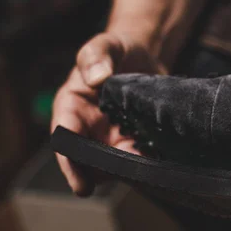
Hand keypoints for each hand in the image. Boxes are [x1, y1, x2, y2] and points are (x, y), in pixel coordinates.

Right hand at [51, 32, 165, 195]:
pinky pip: (141, 159)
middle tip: (129, 176)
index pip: (65, 140)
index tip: (82, 186)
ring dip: (132, 170)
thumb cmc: (118, 49)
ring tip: (151, 169)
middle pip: (91, 162)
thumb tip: (96, 78)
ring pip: (118, 165)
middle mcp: (90, 130)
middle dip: (108, 173)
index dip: (71, 165)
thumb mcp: (106, 45)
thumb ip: (97, 56)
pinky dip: (150, 163)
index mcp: (72, 109)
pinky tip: (164, 163)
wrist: (146, 56)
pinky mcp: (137, 142)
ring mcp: (114, 139)